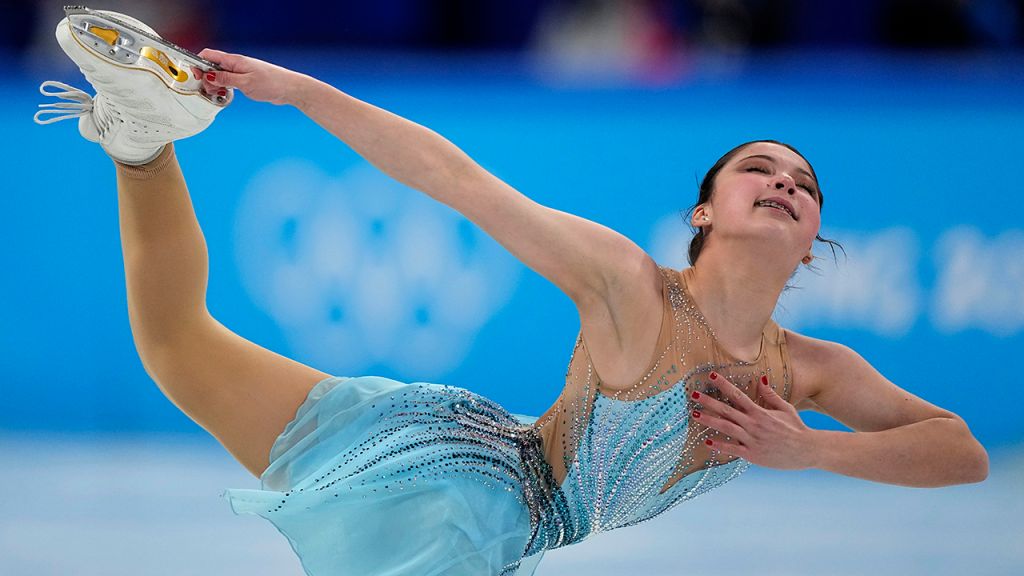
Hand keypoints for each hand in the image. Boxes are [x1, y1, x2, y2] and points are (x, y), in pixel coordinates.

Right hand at [196, 48, 306, 105]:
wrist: (289, 89)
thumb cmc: (271, 83)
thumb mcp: (245, 83)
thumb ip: (226, 79)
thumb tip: (209, 76)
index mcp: (235, 61)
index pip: (209, 55)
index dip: (198, 63)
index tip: (195, 75)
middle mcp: (237, 64)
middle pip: (212, 66)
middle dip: (206, 77)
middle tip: (209, 89)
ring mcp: (241, 72)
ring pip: (220, 75)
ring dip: (215, 84)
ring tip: (218, 93)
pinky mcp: (246, 80)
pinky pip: (229, 81)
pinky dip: (224, 87)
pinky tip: (225, 93)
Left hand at [692, 372, 817, 470]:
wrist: (808, 450)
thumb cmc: (797, 428)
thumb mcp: (785, 408)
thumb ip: (770, 395)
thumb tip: (760, 378)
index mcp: (760, 412)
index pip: (738, 395)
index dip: (723, 384)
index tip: (711, 375)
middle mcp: (754, 424)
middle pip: (727, 410)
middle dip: (709, 402)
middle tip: (693, 394)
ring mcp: (752, 440)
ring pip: (726, 428)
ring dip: (710, 420)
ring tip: (695, 414)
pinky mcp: (752, 455)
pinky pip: (733, 449)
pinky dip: (719, 445)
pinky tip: (707, 441)